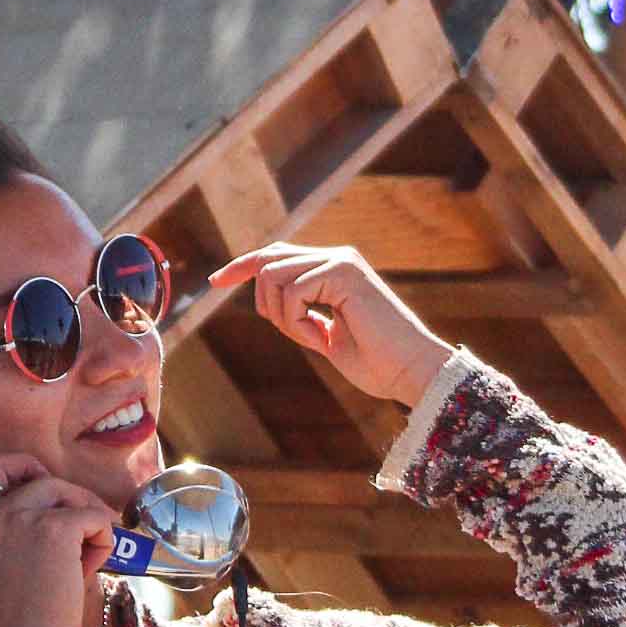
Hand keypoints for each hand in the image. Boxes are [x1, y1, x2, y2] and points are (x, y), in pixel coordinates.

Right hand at [0, 456, 113, 626]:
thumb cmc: (17, 620)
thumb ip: (15, 532)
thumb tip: (61, 512)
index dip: (22, 466)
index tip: (43, 481)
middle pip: (45, 479)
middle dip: (73, 500)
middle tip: (86, 530)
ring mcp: (24, 517)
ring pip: (72, 495)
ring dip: (89, 521)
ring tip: (86, 558)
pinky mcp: (56, 529)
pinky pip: (96, 517)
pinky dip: (104, 540)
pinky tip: (90, 568)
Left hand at [208, 243, 451, 406]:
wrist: (410, 372)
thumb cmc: (375, 362)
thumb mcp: (326, 334)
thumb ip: (302, 312)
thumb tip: (270, 301)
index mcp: (333, 269)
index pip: (276, 254)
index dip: (242, 265)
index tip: (214, 281)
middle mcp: (336, 257)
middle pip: (268, 260)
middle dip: (260, 298)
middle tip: (295, 334)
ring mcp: (340, 261)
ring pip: (272, 275)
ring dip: (282, 317)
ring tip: (312, 338)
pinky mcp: (344, 273)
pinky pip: (293, 293)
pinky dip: (297, 323)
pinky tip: (322, 338)